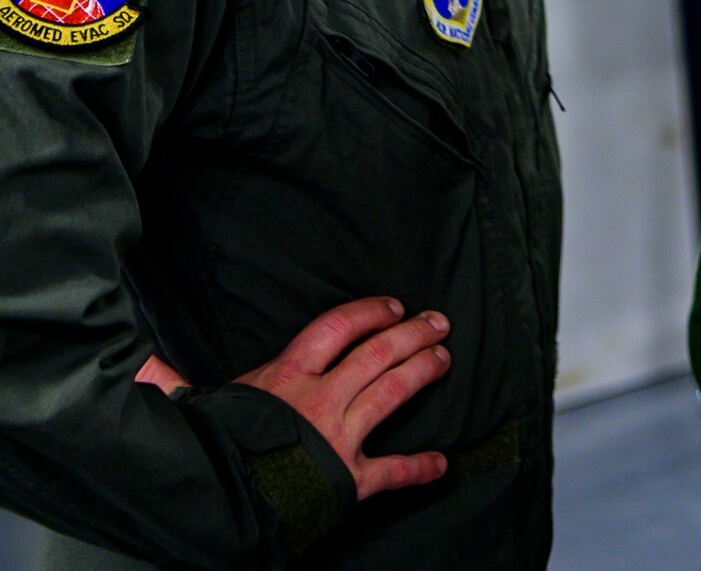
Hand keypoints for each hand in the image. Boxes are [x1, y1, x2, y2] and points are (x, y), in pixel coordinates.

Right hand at [134, 297, 452, 499]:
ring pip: (394, 392)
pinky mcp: (350, 479)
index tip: (392, 306)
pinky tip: (443, 463)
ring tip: (446, 358)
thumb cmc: (204, 451)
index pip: (335, 328)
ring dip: (424, 372)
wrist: (216, 505)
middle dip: (413, 333)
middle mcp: (320, 400)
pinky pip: (392, 472)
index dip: (368, 313)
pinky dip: (419, 468)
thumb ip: (171, 380)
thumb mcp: (188, 407)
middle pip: (377, 354)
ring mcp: (340, 437)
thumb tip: (143, 365)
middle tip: (440, 322)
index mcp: (286, 377)